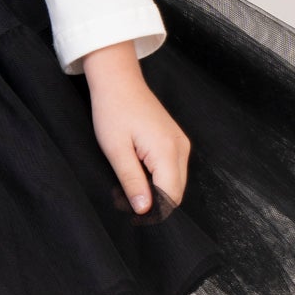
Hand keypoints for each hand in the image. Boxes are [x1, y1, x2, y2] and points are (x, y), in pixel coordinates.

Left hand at [81, 44, 189, 217]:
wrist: (118, 81)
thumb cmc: (113, 111)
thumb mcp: (116, 150)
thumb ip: (132, 181)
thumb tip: (144, 210)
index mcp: (167, 151)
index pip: (170, 196)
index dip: (153, 211)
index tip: (130, 213)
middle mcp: (180, 148)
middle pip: (176, 192)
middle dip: (155, 203)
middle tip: (125, 201)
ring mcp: (181, 143)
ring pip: (176, 182)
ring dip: (156, 191)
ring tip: (129, 186)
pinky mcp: (176, 140)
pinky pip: (173, 169)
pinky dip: (159, 178)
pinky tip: (138, 173)